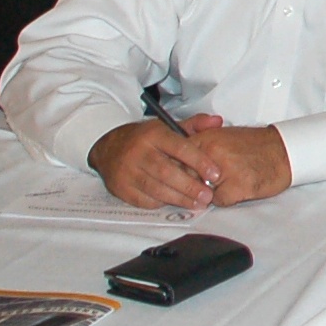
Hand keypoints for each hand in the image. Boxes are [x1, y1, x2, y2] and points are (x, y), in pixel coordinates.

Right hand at [89, 113, 227, 208]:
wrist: (108, 147)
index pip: (180, 147)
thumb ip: (194, 125)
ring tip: (197, 203)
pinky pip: (144, 200)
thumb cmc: (145, 139)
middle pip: (167, 172)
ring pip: (156, 188)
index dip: (199, 162)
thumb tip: (217, 121)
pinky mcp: (121, 188)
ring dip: (179, 198)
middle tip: (208, 195)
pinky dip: (161, 203)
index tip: (215, 174)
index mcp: (154, 134)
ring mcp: (127, 171)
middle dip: (190, 186)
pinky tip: (175, 203)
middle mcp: (139, 151)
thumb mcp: (167, 126)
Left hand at [183, 124, 291, 203]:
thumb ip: (199, 148)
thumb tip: (175, 163)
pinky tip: (239, 186)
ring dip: (210, 192)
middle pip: (186, 178)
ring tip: (229, 180)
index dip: (176, 172)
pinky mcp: (237, 186)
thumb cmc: (254, 146)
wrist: (283, 151)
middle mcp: (213, 152)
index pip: (175, 160)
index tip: (177, 177)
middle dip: (193, 184)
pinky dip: (227, 199)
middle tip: (209, 182)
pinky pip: (219, 202)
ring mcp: (224, 170)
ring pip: (201, 192)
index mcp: (207, 138)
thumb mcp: (222, 137)